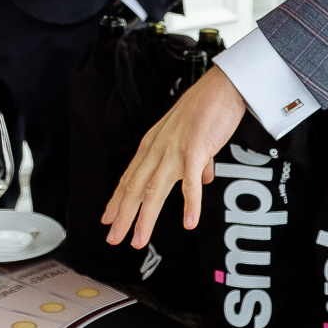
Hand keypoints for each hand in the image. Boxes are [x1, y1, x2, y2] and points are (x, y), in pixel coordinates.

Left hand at [102, 66, 248, 248]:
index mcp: (153, 145)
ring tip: (138, 240)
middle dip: (122, 216)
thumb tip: (203, 180)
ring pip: (154, 190)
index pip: (129, 177)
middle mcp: (158, 149)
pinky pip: (191, 182)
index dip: (116, 200)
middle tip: (112, 238)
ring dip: (145, 218)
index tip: (106, 219)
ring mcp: (175, 150)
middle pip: (135, 188)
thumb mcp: (192, 137)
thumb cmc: (208, 110)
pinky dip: (189, 204)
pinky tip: (189, 223)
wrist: (222, 87)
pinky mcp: (196, 150)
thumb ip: (196, 162)